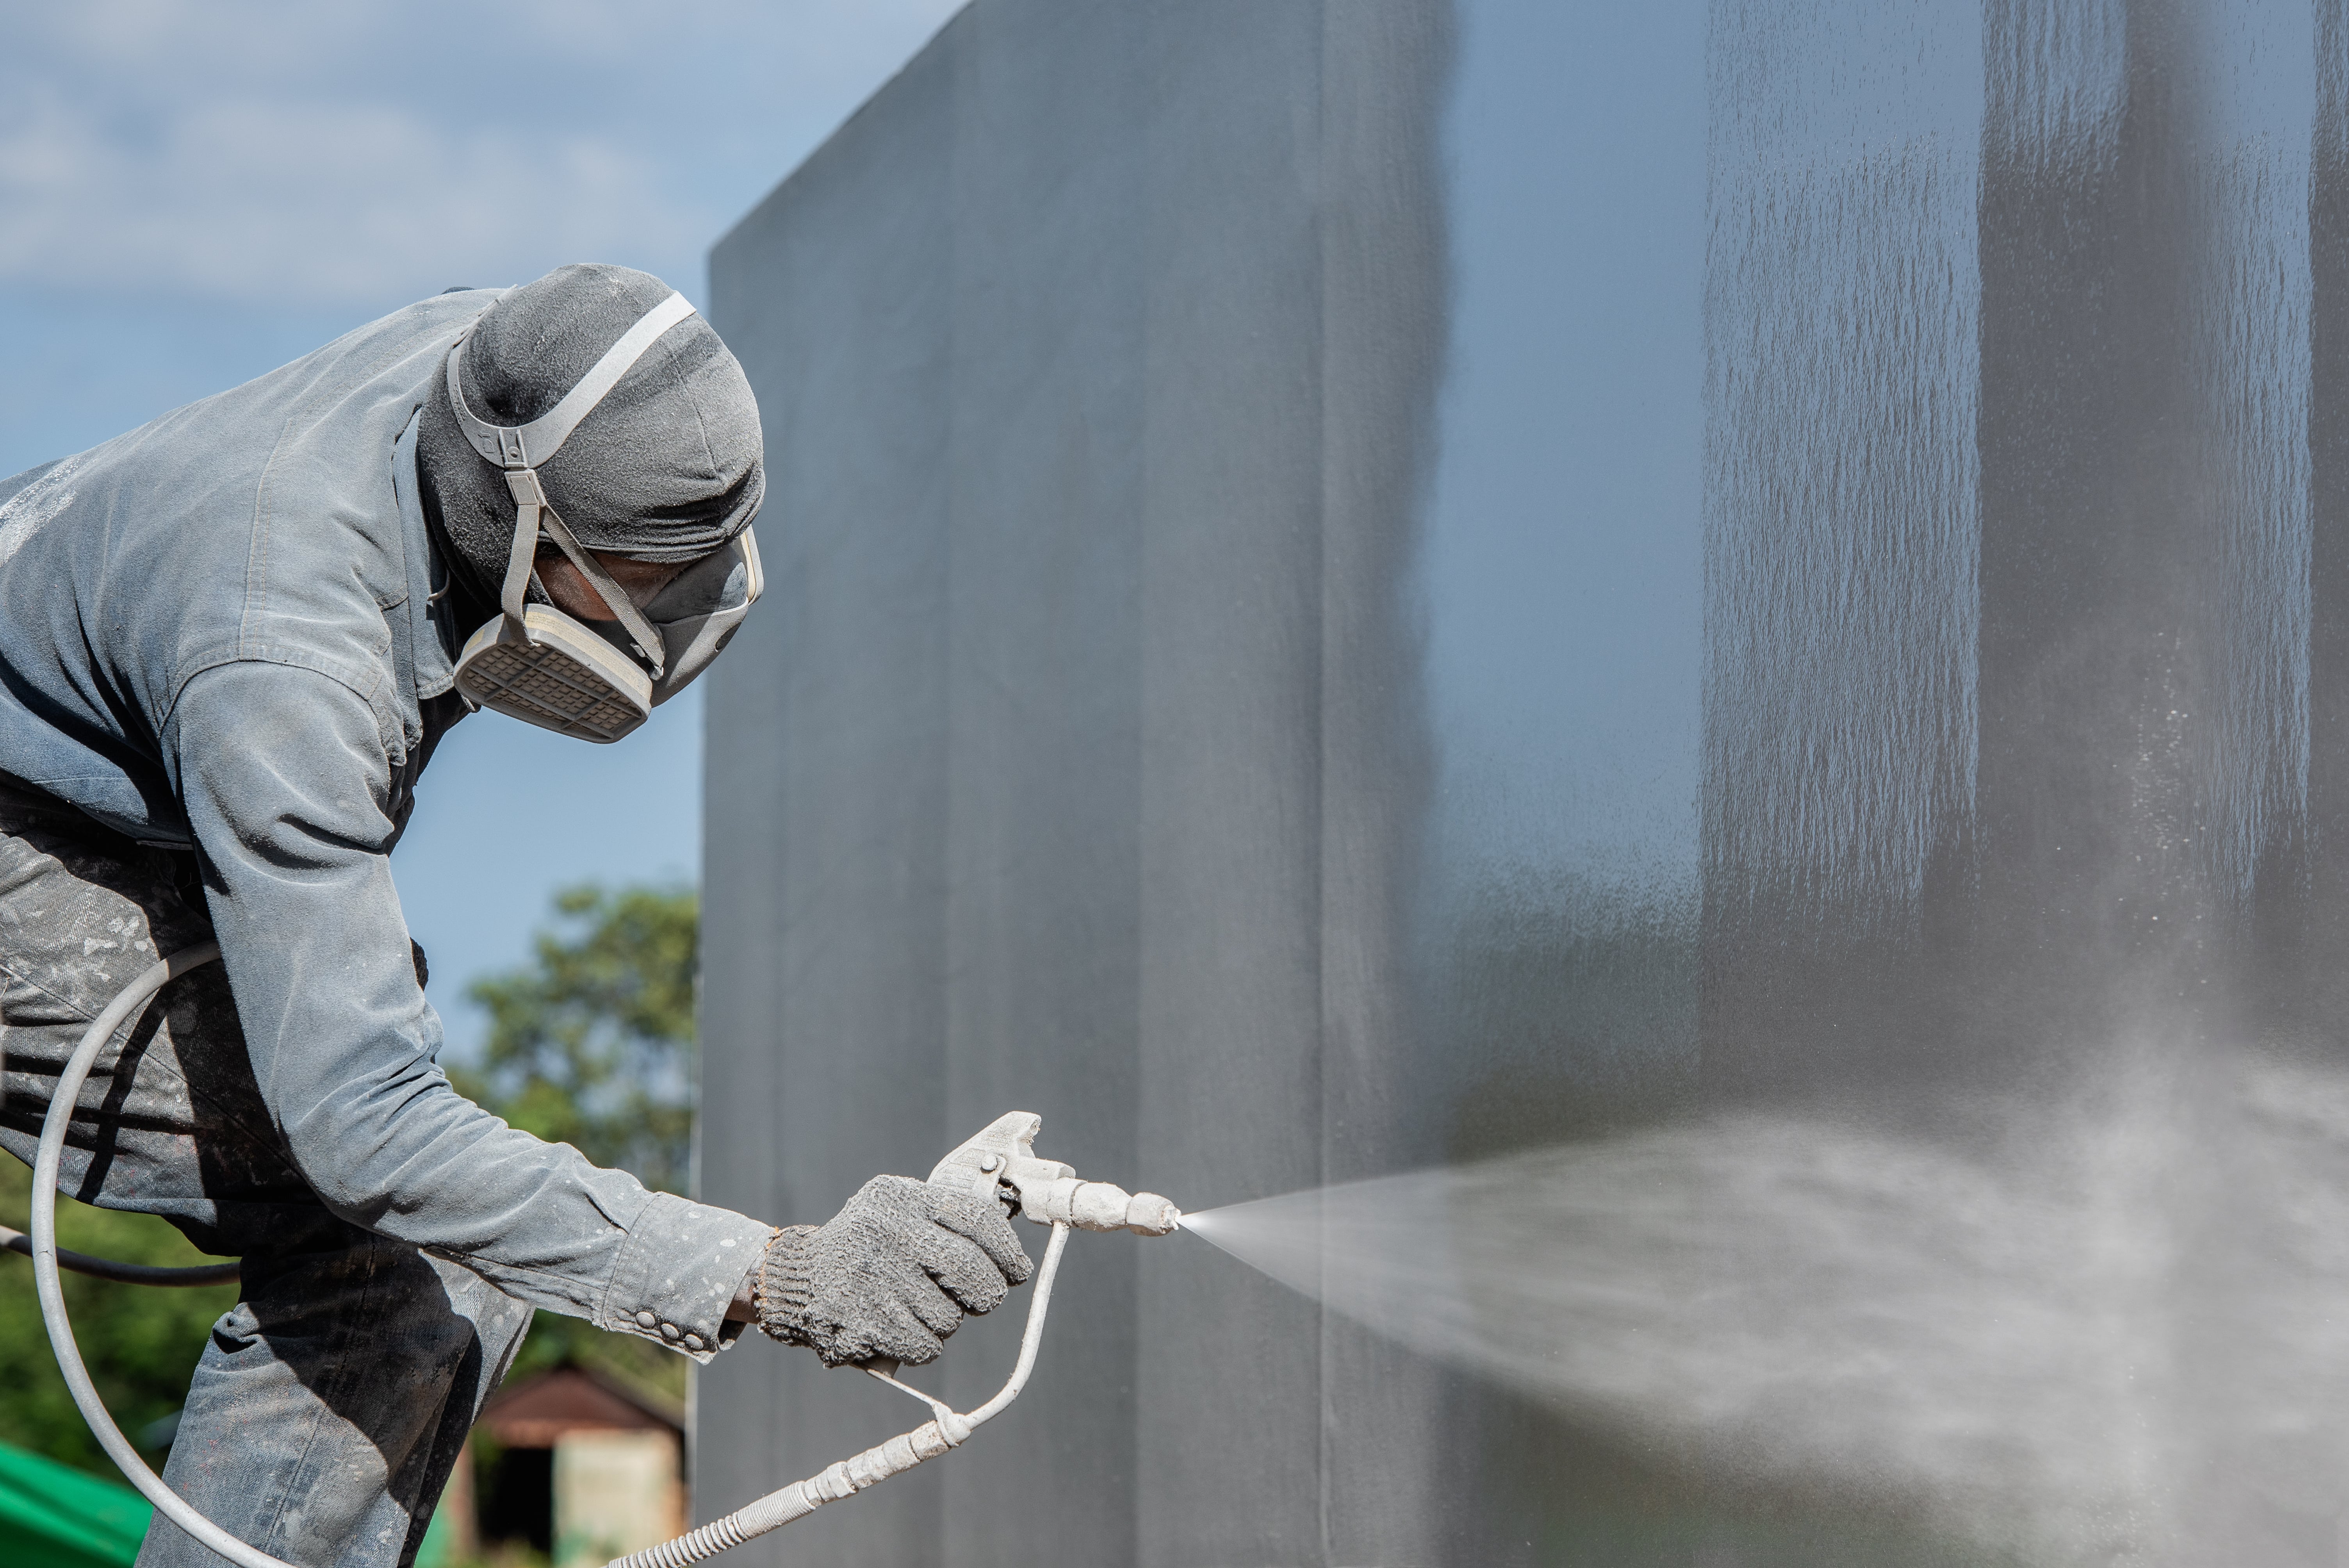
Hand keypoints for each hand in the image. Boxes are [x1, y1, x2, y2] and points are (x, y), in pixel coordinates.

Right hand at [753, 1174, 1033, 1366]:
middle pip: (971, 1271)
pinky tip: (903, 1327)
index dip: (1007, 1251)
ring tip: (919, 1306)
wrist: (798, 1279)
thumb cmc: (868, 1245)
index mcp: (902, 1198)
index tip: (1018, 1271)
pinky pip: (925, 1346)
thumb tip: (1010, 1251)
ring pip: (950, 1316)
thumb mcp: (900, 1210)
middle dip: (987, 1293)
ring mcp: (873, 1277)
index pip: (977, 1219)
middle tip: (984, 1298)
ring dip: (947, 1320)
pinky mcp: (863, 1321)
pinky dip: (924, 1344)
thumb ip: (948, 1221)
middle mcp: (887, 1232)